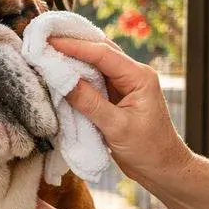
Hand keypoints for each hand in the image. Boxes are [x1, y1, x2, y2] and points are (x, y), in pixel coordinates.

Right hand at [50, 37, 191, 183]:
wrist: (163, 169)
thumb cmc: (148, 150)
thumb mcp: (116, 127)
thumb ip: (89, 102)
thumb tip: (62, 80)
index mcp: (139, 76)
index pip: (103, 54)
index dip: (74, 46)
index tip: (49, 42)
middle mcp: (133, 75)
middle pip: (100, 51)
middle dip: (73, 44)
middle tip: (45, 40)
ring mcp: (125, 85)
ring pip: (96, 64)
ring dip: (74, 59)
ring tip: (48, 52)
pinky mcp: (116, 97)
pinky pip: (94, 80)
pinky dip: (78, 76)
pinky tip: (61, 73)